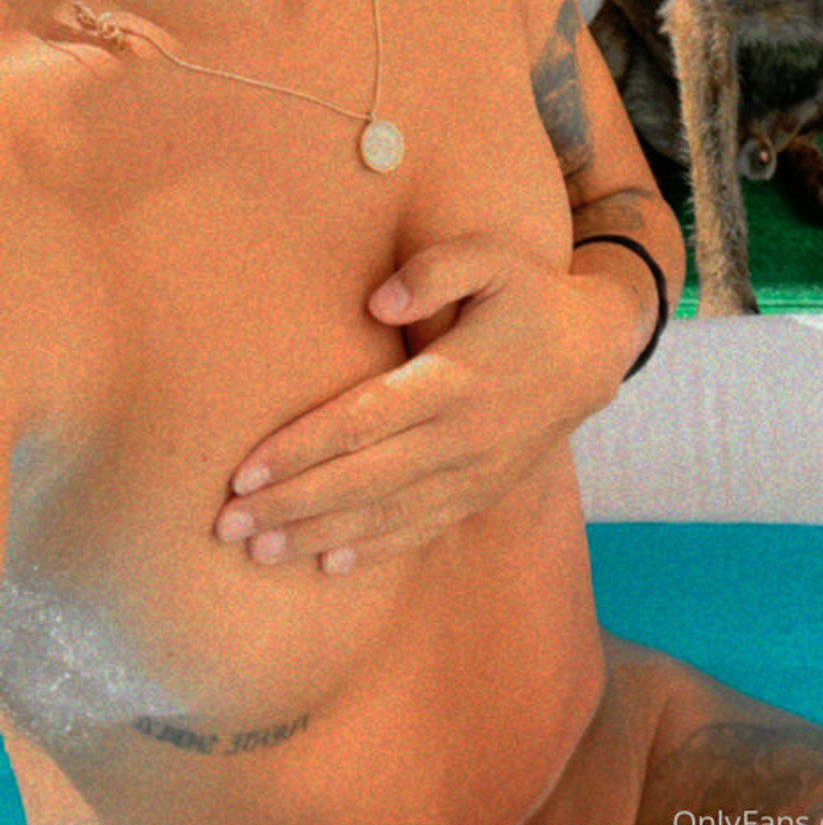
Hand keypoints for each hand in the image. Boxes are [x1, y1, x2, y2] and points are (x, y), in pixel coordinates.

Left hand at [213, 235, 632, 572]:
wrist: (594, 351)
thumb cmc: (527, 295)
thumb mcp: (492, 259)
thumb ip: (436, 270)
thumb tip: (375, 298)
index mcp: (454, 379)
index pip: (363, 421)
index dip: (301, 448)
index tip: (244, 470)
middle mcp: (461, 436)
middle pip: (362, 479)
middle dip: (291, 505)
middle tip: (225, 527)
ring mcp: (474, 472)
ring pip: (387, 514)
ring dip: (319, 537)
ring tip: (257, 553)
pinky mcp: (482, 491)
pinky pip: (422, 528)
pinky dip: (374, 550)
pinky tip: (327, 566)